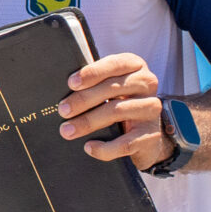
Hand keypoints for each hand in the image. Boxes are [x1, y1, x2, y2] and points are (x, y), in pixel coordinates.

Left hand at [58, 52, 168, 168]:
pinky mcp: (150, 135)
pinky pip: (125, 142)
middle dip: (83, 100)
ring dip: (88, 122)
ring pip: (117, 111)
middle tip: (62, 110)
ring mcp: (151, 109)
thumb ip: (93, 83)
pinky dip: (105, 147)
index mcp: (135, 66)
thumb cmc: (118, 102)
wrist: (144, 135)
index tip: (71, 83)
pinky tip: (88, 147)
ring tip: (67, 130)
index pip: (116, 64)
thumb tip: (59, 89)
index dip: (93, 72)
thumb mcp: (108, 87)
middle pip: (113, 88)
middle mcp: (147, 84)